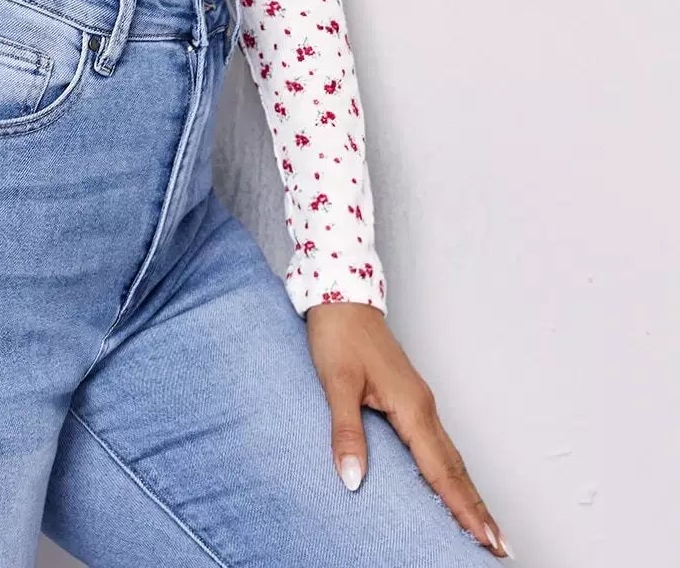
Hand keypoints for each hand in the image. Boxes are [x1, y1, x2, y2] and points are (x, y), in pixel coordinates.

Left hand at [304, 302, 513, 558]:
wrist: (340, 294)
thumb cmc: (339, 335)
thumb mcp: (337, 384)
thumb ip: (346, 432)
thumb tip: (352, 481)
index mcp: (412, 407)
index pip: (441, 471)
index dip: (462, 508)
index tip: (485, 540)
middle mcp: (423, 407)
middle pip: (456, 468)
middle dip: (477, 508)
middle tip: (500, 547)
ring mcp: (419, 401)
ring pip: (450, 457)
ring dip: (468, 492)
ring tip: (484, 526)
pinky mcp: (409, 397)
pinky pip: (438, 444)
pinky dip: (451, 471)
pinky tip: (450, 483)